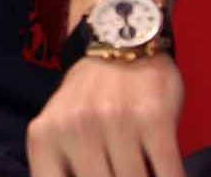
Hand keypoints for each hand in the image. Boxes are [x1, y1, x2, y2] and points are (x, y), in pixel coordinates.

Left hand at [28, 56, 184, 176]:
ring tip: (140, 173)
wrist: (119, 47)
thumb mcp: (58, 128)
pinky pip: (167, 171)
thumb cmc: (87, 97)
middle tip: (122, 176)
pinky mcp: (152, 118)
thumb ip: (61, 164)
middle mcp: (76, 129)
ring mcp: (115, 122)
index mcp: (44, 136)